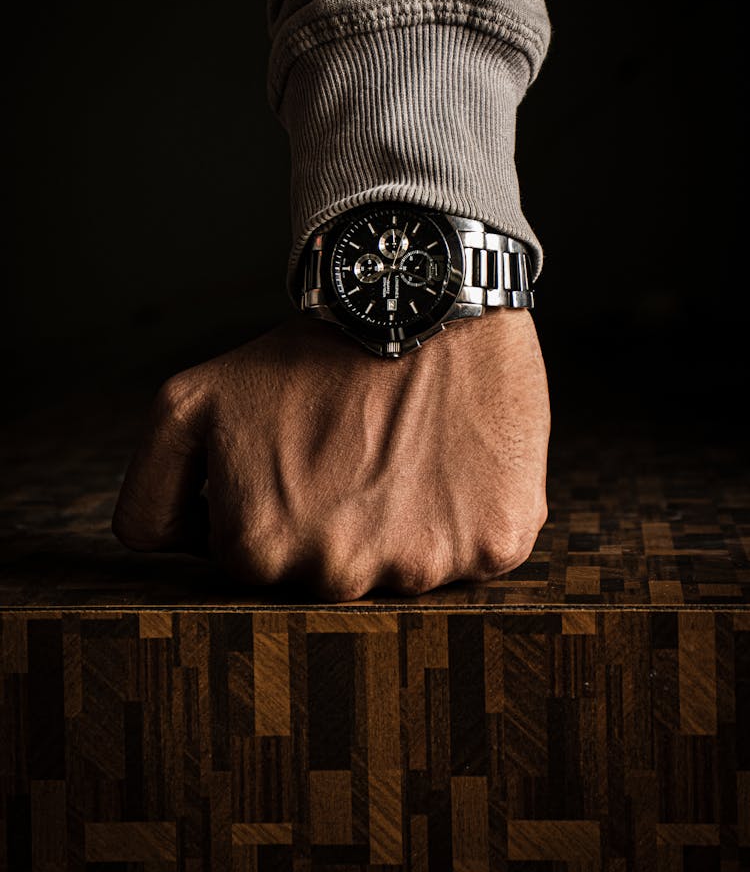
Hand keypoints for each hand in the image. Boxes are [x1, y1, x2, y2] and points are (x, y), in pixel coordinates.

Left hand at [112, 309, 549, 600]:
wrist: (414, 295)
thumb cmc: (305, 350)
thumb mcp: (187, 406)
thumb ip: (150, 497)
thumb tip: (169, 556)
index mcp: (261, 553)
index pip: (263, 563)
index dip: (280, 507)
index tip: (306, 458)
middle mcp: (341, 577)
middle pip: (335, 575)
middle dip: (341, 523)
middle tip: (359, 451)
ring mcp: (424, 567)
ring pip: (410, 569)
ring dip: (410, 523)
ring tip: (410, 451)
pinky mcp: (496, 545)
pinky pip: (480, 554)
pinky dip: (471, 514)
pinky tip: (456, 462)